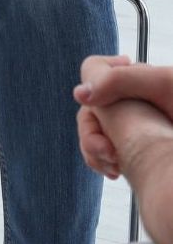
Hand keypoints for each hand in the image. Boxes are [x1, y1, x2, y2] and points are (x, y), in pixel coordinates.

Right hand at [75, 56, 172, 178]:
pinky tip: (116, 170)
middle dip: (91, 130)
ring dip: (94, 148)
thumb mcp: (164, 85)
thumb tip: (79, 93)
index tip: (101, 102)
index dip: (93, 86)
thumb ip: (122, 82)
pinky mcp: (135, 153)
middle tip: (107, 152)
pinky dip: (102, 160)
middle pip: (90, 110)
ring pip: (93, 134)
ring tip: (113, 165)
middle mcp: (131, 104)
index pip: (96, 73)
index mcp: (137, 81)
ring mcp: (132, 130)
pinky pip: (103, 153)